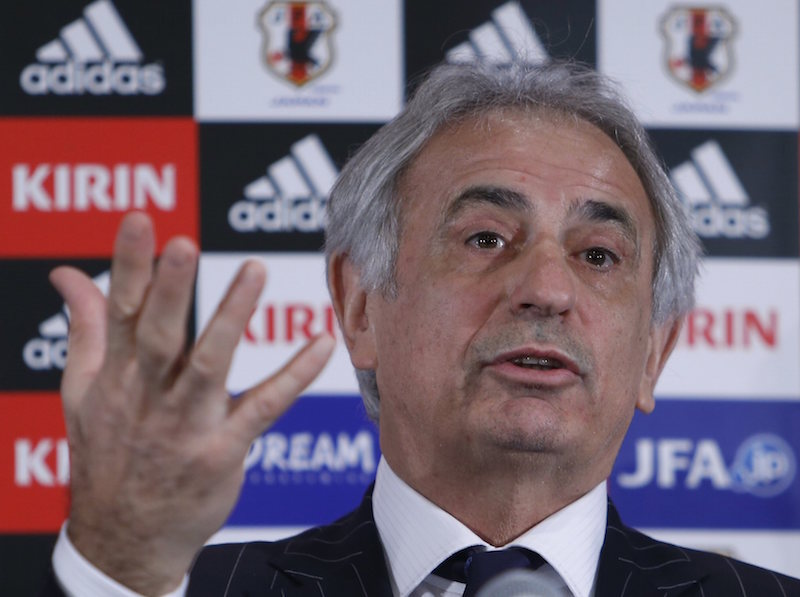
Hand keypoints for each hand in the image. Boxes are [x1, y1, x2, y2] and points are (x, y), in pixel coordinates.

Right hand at [50, 212, 334, 594]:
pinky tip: (321, 345)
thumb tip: (67, 274)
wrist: (123, 540)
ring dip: (232, 317)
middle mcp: (147, 397)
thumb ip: (86, 328)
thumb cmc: (107, 454)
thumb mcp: (82, 392)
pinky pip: (263, 408)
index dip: (126, 264)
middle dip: (169, 290)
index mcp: (115, 375)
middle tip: (184, 243)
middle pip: (158, 336)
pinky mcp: (222, 450)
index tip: (140, 219)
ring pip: (209, 365)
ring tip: (256, 270)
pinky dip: (294, 377)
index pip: (118, 310)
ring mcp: (186, 425)